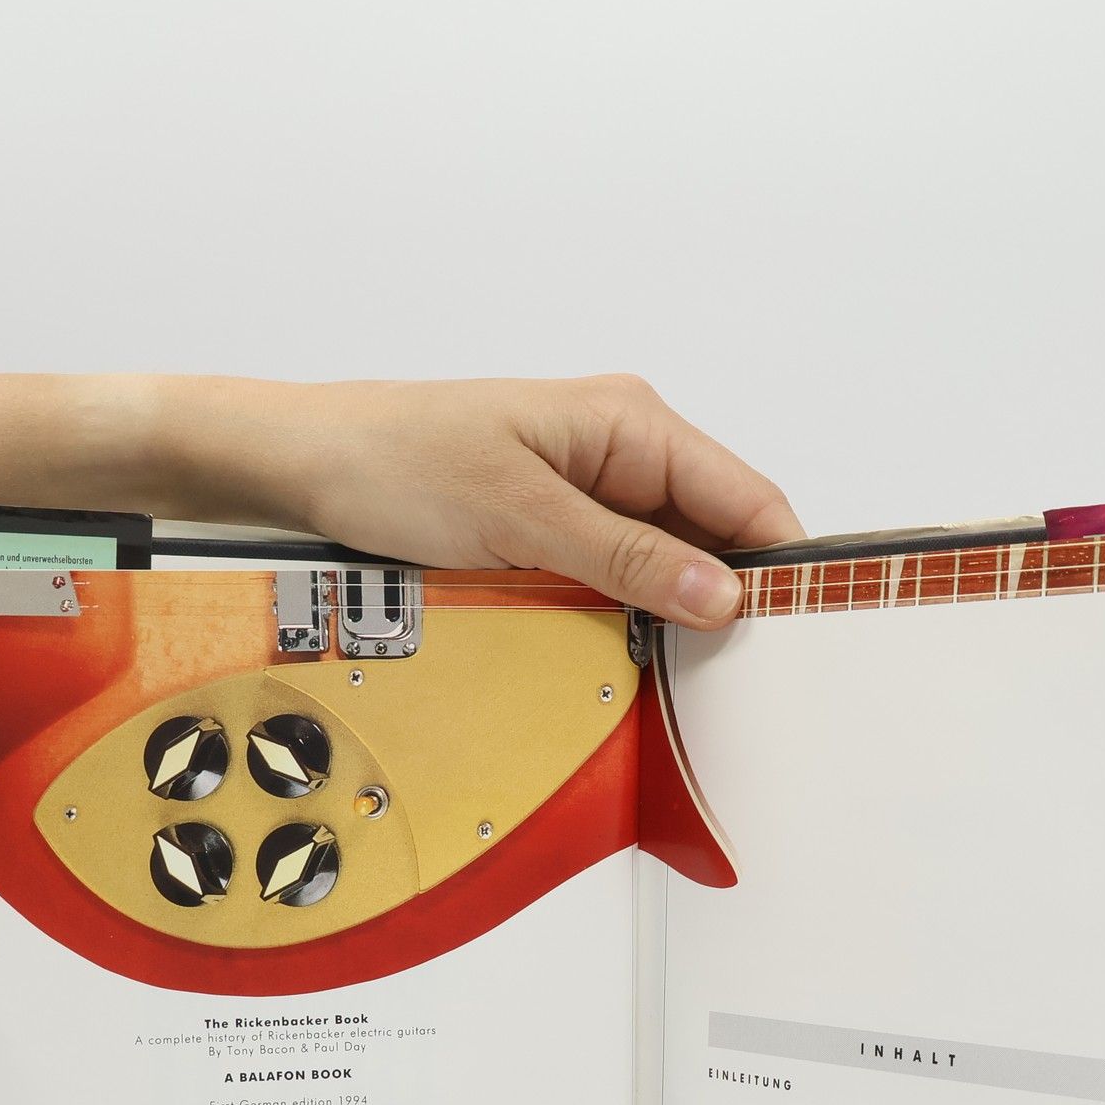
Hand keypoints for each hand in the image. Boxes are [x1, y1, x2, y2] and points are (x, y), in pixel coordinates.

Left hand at [148, 373, 805, 627]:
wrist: (303, 467)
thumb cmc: (397, 462)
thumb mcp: (520, 514)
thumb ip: (627, 557)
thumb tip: (723, 594)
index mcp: (632, 424)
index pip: (747, 498)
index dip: (785, 565)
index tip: (802, 634)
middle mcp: (623, 455)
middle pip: (717, 537)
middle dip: (734, 602)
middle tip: (744, 680)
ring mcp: (591, 497)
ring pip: (671, 567)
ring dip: (679, 618)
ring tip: (693, 678)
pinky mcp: (557, 534)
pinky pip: (621, 582)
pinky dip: (633, 620)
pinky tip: (635, 659)